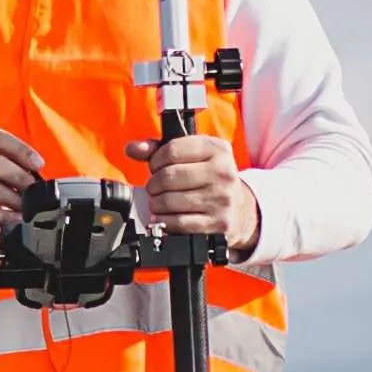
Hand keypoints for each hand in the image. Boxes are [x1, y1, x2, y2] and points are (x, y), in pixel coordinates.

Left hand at [138, 131, 258, 259]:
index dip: (155, 160)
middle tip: (155, 188)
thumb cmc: (208, 178)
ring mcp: (222, 199)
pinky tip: (164, 217)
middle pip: (168, 176)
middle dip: (153, 184)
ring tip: (159, 202)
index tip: (155, 167)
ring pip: (170, 201)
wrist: (239, 209)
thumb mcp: (191, 156)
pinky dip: (164, 221)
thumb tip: (132, 149)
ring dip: (156, 204)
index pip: (172, 150)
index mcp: (217, 149)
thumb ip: (159, 149)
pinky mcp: (218, 223)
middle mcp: (223, 172)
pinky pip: (178, 222)